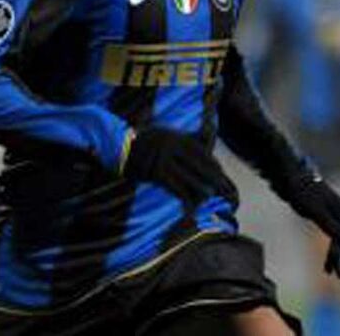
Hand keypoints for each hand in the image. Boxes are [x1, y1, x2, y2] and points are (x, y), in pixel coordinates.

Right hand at [123, 127, 237, 204]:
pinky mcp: (157, 174)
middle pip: (198, 165)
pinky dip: (184, 199)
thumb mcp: (165, 133)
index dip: (212, 164)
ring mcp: (164, 160)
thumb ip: (184, 136)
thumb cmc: (145, 142)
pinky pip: (176, 188)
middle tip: (220, 187)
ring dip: (200, 189)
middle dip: (210, 177)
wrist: (119, 150)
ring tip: (208, 196)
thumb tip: (208, 133)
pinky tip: (189, 207)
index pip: (201, 152)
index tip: (220, 173)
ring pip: (189, 178)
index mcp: (176, 137)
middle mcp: (172, 146)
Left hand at [281, 173, 339, 281]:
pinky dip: (329, 252)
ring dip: (337, 258)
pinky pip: (331, 238)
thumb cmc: (301, 190)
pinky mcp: (324, 217)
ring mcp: (333, 215)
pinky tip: (327, 265)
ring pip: (338, 241)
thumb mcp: (314, 209)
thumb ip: (329, 224)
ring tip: (336, 276)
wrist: (289, 176)